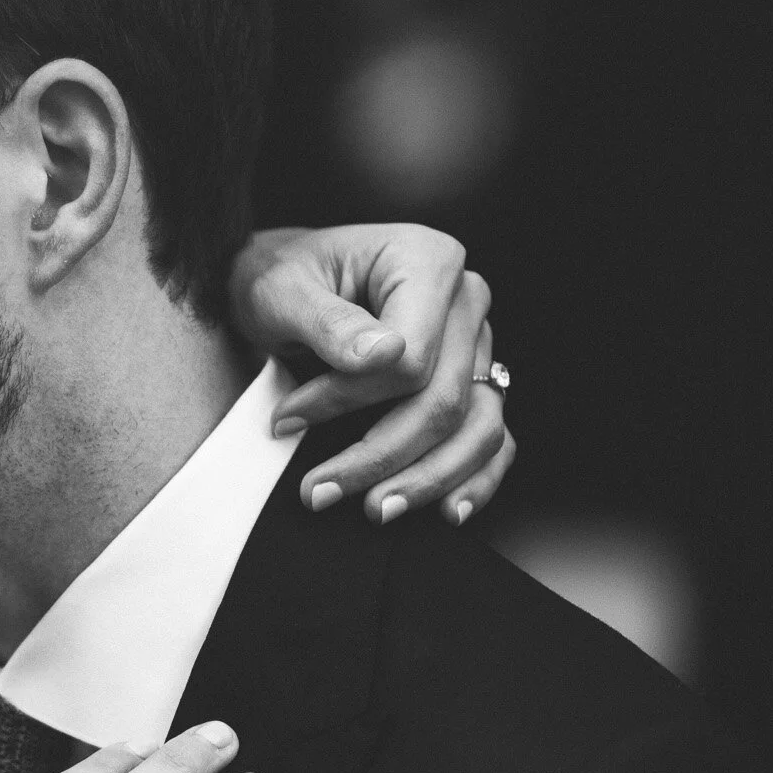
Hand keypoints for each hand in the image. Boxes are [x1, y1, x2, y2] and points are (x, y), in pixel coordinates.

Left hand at [229, 223, 514, 524]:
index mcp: (428, 262)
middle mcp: (467, 301)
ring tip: (374, 510)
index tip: (287, 420)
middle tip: (318, 491)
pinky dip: (474, 478)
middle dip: (383, 455)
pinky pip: (492, 436)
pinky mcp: (472, 379)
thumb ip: (329, 321)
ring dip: (427, 479)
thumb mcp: (282, 290)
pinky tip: (446, 511)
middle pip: (445, 399)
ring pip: (478, 427)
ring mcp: (476, 343)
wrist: (280, 279)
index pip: (413, 357)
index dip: (349, 400)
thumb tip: (383, 356)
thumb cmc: (279, 278)